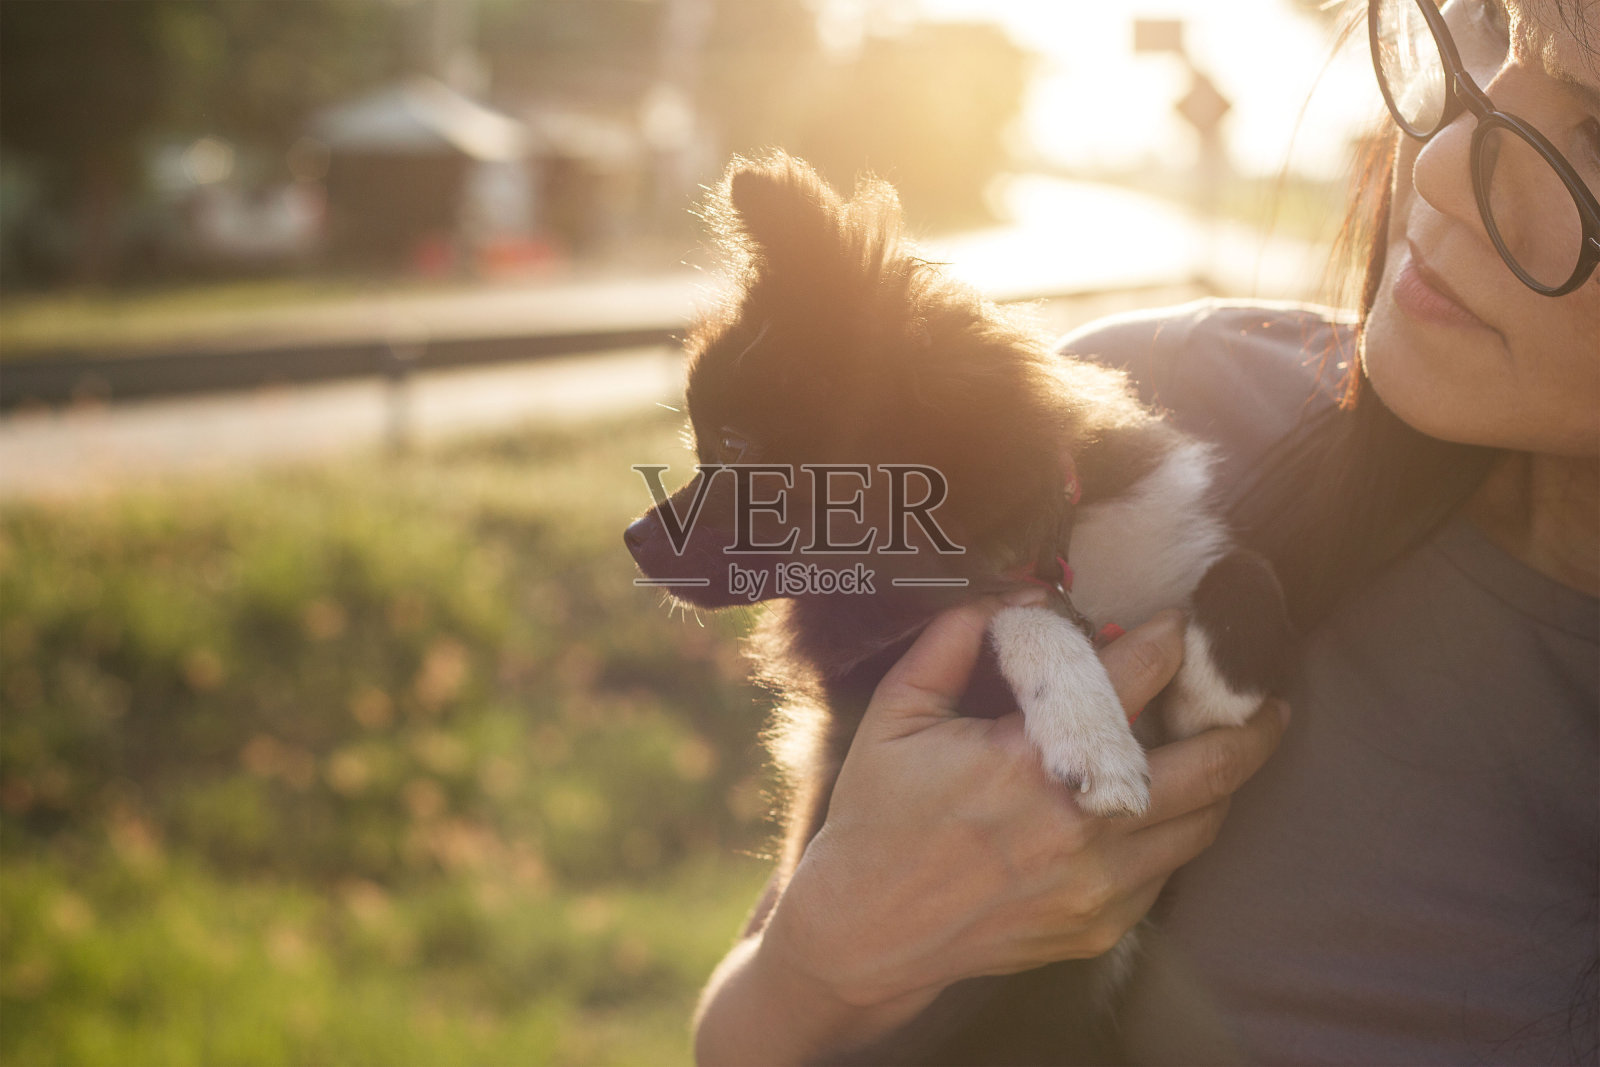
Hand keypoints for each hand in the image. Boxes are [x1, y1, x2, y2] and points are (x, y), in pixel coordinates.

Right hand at [759, 595, 1288, 1028]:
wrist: (867, 932)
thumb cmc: (879, 815)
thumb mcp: (898, 713)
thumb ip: (954, 641)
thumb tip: (1019, 595)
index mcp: (1026, 763)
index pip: (1128, 681)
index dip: (1168, 641)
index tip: (1182, 622)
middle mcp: (1076, 826)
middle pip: (1205, 766)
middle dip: (1249, 722)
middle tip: (1266, 694)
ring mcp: (1095, 886)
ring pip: (1202, 824)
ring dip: (1226, 780)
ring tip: (1237, 745)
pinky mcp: (1100, 926)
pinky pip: (1170, 873)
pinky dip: (1182, 832)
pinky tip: (1175, 805)